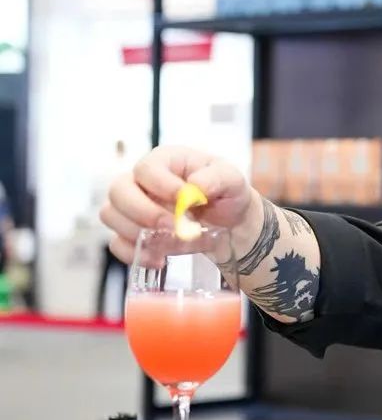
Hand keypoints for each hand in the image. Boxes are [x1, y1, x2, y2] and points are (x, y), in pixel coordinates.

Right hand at [100, 145, 261, 264]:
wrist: (231, 223)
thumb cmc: (227, 194)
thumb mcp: (232, 180)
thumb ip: (216, 178)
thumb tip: (194, 187)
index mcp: (165, 161)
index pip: (146, 168)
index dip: (161, 185)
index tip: (185, 201)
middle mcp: (142, 182)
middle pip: (118, 190)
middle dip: (143, 212)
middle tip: (173, 226)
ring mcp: (133, 207)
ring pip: (111, 215)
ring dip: (137, 233)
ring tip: (169, 242)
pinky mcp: (132, 232)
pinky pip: (117, 243)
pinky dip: (134, 253)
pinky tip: (159, 258)